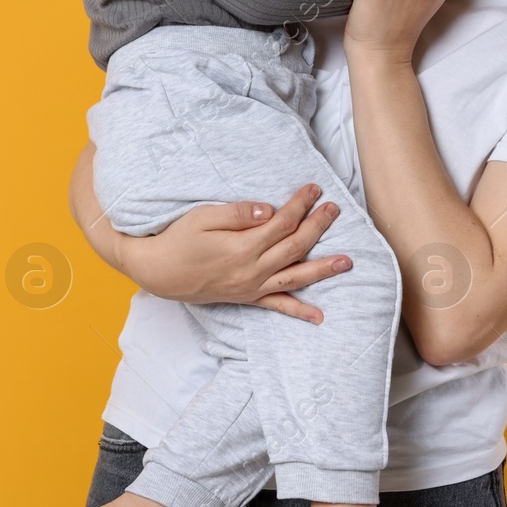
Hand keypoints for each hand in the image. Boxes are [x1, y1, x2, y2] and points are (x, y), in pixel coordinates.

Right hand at [124, 183, 352, 322]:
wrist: (159, 271)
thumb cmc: (178, 239)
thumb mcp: (203, 217)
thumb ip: (239, 213)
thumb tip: (271, 209)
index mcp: (243, 247)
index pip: (282, 223)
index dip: (300, 205)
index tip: (314, 189)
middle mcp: (252, 271)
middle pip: (295, 247)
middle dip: (317, 227)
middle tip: (334, 209)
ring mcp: (251, 287)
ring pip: (296, 278)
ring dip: (322, 269)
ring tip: (346, 262)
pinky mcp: (247, 298)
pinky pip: (278, 306)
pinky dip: (300, 311)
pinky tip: (319, 316)